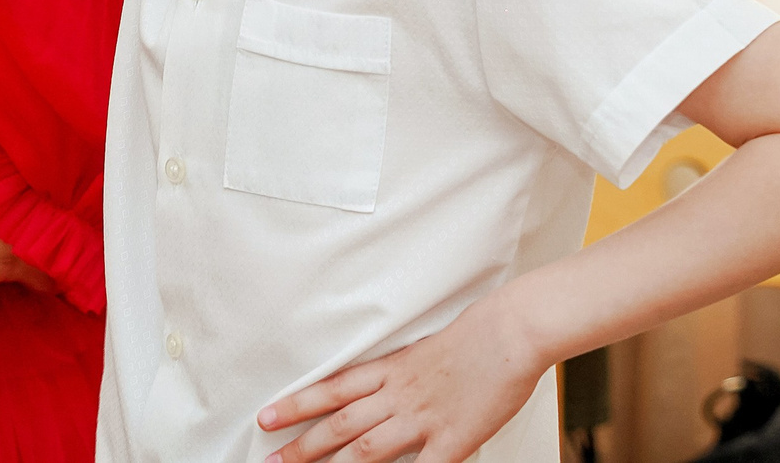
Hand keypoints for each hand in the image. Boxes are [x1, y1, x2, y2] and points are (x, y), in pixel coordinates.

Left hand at [258, 291, 549, 462]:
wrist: (510, 330)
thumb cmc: (478, 333)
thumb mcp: (428, 348)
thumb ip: (406, 372)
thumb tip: (390, 387)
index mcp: (392, 369)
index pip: (333, 388)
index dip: (297, 403)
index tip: (268, 415)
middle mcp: (399, 394)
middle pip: (339, 423)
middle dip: (301, 445)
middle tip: (271, 459)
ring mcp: (423, 419)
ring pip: (365, 448)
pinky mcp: (452, 439)